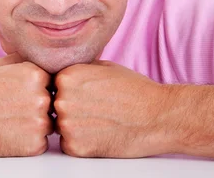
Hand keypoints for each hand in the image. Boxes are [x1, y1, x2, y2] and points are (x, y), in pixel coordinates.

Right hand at [0, 52, 53, 156]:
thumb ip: (23, 60)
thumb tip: (40, 55)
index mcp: (35, 74)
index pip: (51, 80)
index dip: (36, 87)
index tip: (18, 92)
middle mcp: (42, 97)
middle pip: (52, 102)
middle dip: (37, 105)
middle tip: (12, 107)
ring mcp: (39, 122)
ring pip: (49, 123)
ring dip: (34, 123)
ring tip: (9, 120)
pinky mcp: (34, 145)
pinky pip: (41, 142)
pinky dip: (28, 141)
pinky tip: (8, 133)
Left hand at [53, 60, 167, 157]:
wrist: (160, 117)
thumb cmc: (135, 90)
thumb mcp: (103, 67)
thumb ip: (78, 70)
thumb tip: (62, 73)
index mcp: (66, 77)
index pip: (52, 86)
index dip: (67, 92)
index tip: (85, 96)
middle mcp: (61, 99)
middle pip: (54, 107)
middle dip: (69, 109)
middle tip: (94, 111)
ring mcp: (67, 124)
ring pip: (60, 127)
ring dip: (74, 127)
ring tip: (100, 122)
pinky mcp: (75, 147)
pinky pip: (68, 145)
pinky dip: (81, 143)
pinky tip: (101, 135)